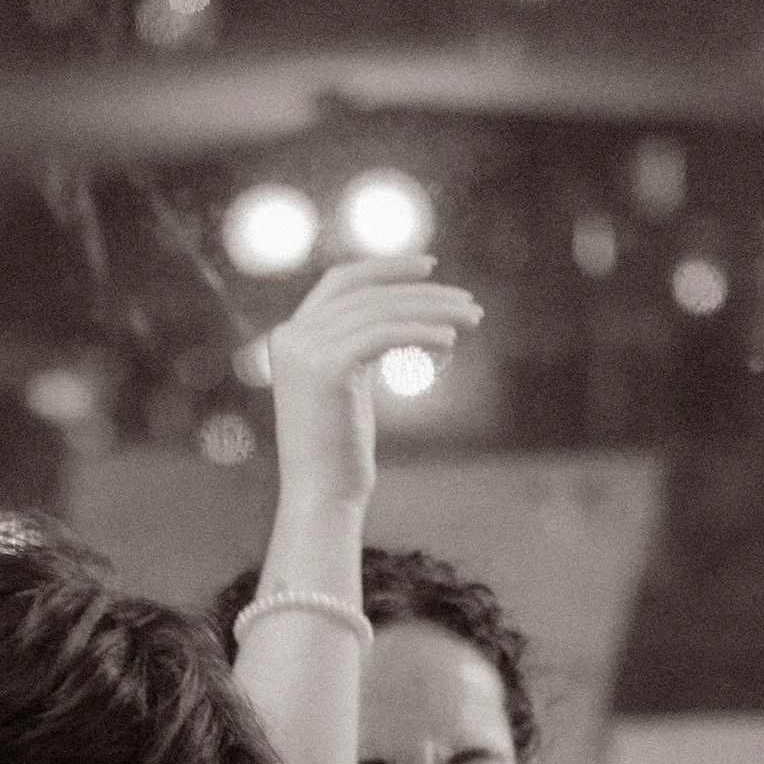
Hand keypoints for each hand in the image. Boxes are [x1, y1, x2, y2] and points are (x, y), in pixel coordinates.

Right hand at [265, 257, 482, 518]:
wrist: (321, 496)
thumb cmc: (339, 453)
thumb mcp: (348, 389)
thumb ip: (360, 350)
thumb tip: (403, 325)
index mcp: (290, 337)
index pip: (341, 283)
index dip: (385, 268)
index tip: (429, 268)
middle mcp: (292, 337)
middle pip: (370, 294)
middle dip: (424, 292)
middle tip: (470, 301)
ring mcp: (306, 350)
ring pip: (382, 311)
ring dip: (434, 310)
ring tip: (473, 319)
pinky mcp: (328, 368)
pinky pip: (386, 334)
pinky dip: (422, 332)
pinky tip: (451, 341)